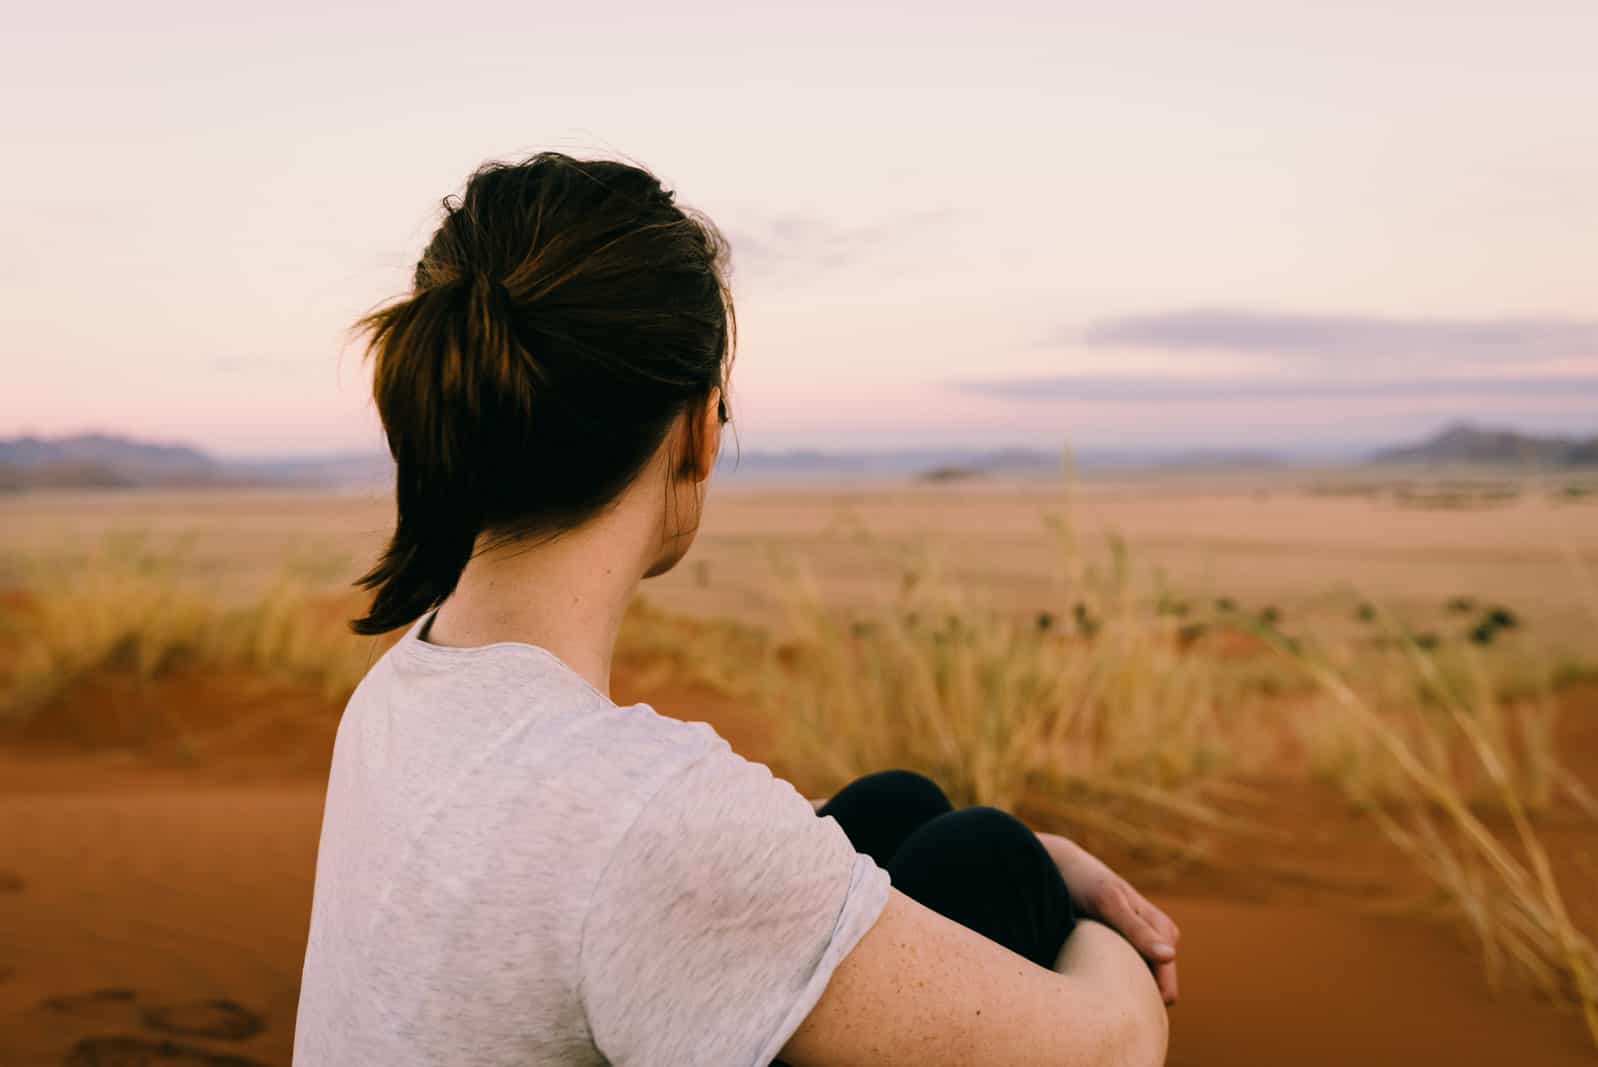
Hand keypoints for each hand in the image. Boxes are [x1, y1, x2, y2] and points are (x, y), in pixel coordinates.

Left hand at [1036, 832, 1179, 1004]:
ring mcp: (1141, 944)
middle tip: (1093, 986)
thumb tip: (1169, 956)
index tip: (1106, 997)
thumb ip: (1137, 930)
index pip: (1166, 988)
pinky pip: (1122, 978)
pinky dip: (1107, 979)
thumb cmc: (1085, 882)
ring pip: (1137, 986)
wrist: (1060, 868)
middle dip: (1130, 996)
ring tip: (1088, 973)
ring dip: (1116, 987)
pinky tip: (1087, 970)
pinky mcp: (1123, 947)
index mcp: (1164, 931)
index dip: (1140, 999)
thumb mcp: (1109, 904)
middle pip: (1152, 991)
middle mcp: (1158, 939)